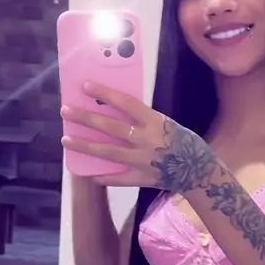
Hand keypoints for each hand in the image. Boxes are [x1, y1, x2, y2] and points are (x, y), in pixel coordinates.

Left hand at [61, 82, 217, 189]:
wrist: (199, 171)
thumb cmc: (182, 142)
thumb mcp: (165, 123)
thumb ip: (142, 119)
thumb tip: (112, 110)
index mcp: (154, 122)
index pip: (125, 103)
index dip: (104, 93)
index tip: (84, 86)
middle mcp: (146, 140)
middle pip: (110, 127)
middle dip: (85, 118)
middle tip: (66, 111)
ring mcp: (142, 161)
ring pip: (107, 152)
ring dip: (84, 146)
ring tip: (66, 139)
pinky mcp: (141, 179)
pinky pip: (116, 179)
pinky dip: (101, 176)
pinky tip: (86, 173)